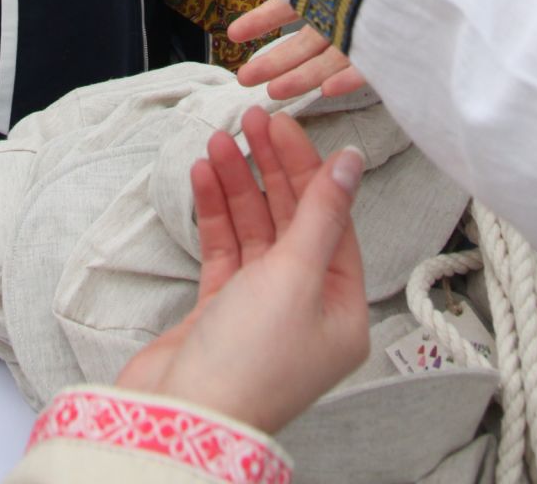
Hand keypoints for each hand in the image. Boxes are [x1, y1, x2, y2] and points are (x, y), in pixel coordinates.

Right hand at [119, 109, 368, 434]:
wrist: (185, 415)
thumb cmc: (250, 361)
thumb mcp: (296, 276)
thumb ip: (321, 212)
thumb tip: (351, 164)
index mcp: (342, 311)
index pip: (332, 221)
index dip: (309, 170)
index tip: (286, 127)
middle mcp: (306, 310)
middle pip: (293, 221)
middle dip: (271, 169)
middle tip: (253, 122)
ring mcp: (262, 311)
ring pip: (255, 230)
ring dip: (238, 184)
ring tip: (219, 140)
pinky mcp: (221, 312)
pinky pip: (224, 249)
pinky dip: (215, 212)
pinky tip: (204, 176)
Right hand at [230, 0, 367, 98]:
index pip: (289, 4)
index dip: (263, 19)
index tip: (233, 34)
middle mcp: (345, 13)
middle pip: (305, 42)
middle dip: (274, 61)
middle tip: (244, 79)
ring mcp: (367, 32)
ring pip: (329, 60)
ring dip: (301, 77)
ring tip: (272, 92)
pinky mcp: (388, 48)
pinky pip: (368, 65)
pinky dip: (348, 79)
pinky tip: (328, 90)